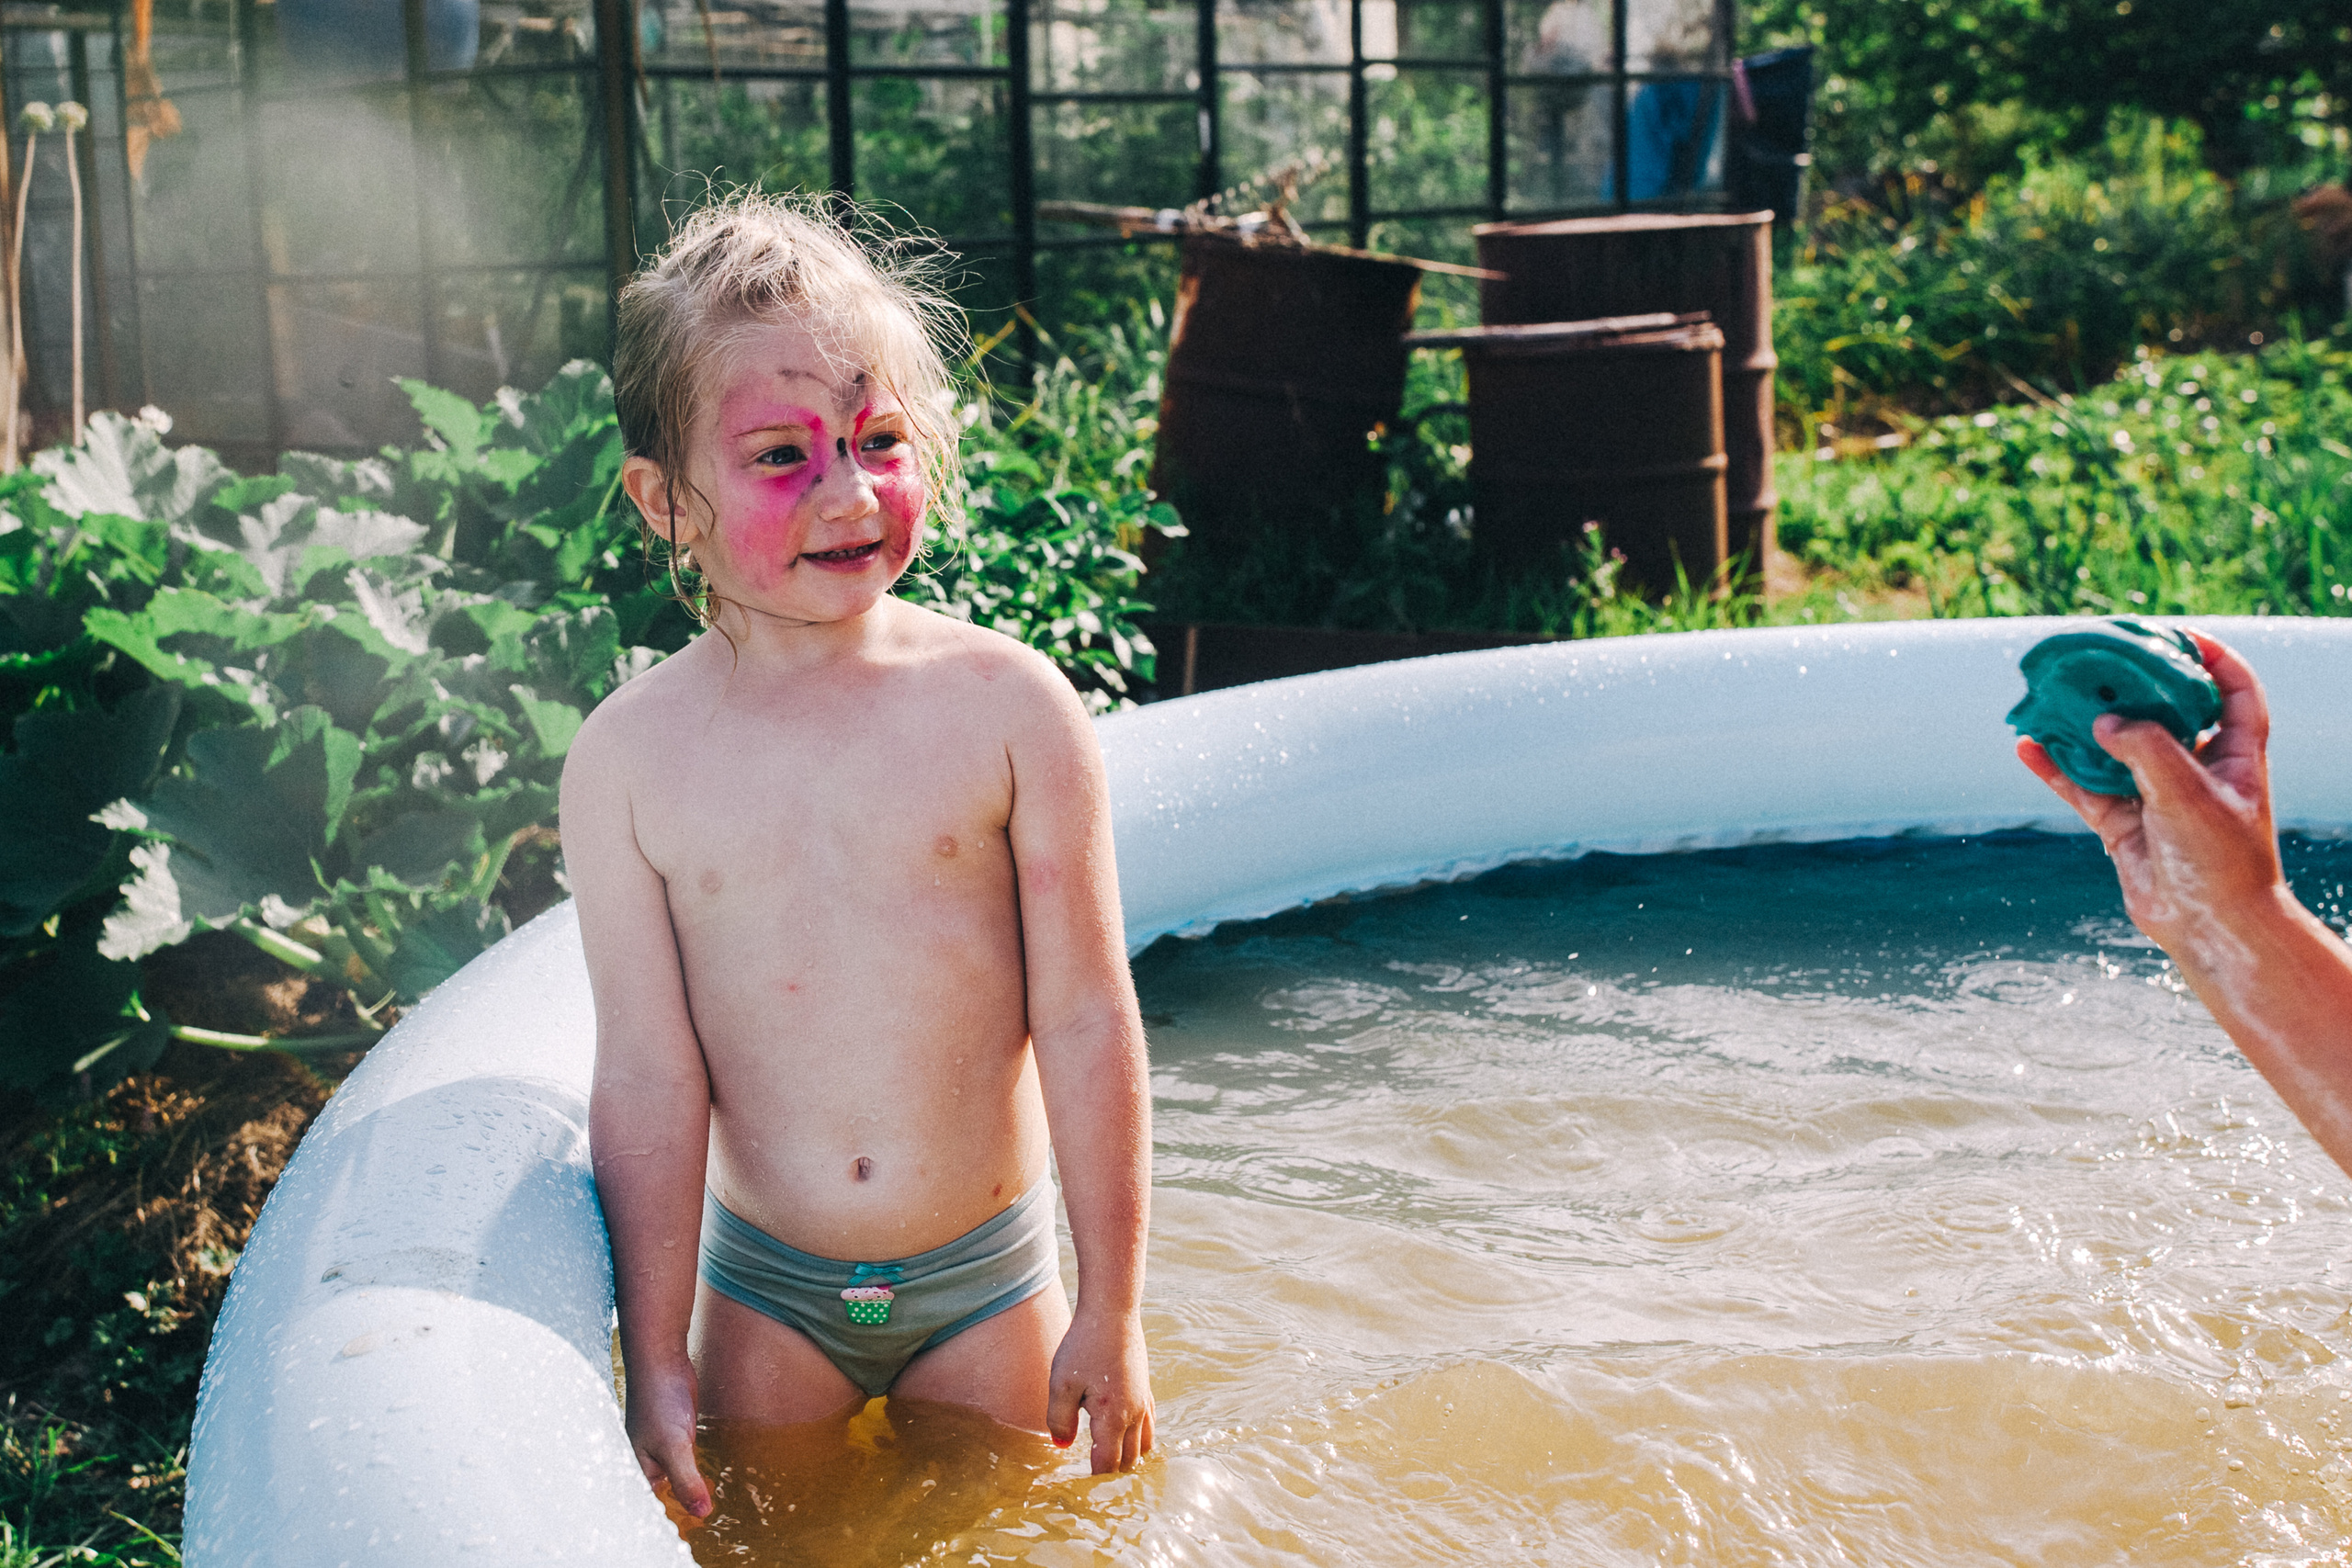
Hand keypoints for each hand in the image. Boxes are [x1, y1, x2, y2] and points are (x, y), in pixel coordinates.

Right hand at [625, 1362, 712, 1519]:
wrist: (662, 1358)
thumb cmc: (658, 1399)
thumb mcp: (675, 1445)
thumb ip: (687, 1480)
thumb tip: (702, 1513)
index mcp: (633, 1469)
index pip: (644, 1507)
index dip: (659, 1523)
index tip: (677, 1539)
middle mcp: (641, 1462)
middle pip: (653, 1497)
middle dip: (668, 1513)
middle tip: (689, 1532)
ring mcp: (655, 1449)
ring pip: (667, 1481)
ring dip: (679, 1495)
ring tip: (694, 1517)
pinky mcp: (671, 1437)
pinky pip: (678, 1464)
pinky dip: (687, 1476)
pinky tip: (697, 1485)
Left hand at [1046, 1306, 1153, 1472]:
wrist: (1113, 1312)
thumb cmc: (1083, 1346)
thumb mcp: (1061, 1384)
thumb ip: (1059, 1420)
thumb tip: (1063, 1446)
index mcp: (1112, 1417)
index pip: (1106, 1464)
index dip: (1094, 1481)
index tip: (1080, 1491)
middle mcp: (1134, 1414)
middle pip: (1128, 1461)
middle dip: (1111, 1475)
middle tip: (1092, 1484)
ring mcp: (1143, 1402)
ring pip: (1143, 1447)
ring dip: (1128, 1459)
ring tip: (1109, 1464)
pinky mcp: (1145, 1389)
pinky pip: (1149, 1426)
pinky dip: (1138, 1440)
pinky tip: (1123, 1435)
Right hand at [2015, 630, 2291, 964]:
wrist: (2209, 929)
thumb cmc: (2220, 862)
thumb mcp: (2188, 794)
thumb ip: (2145, 748)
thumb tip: (2103, 720)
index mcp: (2235, 754)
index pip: (2233, 688)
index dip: (2212, 655)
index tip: (2175, 633)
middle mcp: (2197, 768)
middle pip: (2164, 709)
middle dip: (2132, 682)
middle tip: (2099, 656)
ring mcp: (2156, 795)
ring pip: (2113, 747)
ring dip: (2083, 724)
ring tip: (2050, 696)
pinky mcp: (2123, 823)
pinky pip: (2082, 786)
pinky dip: (2054, 768)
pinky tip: (2026, 749)